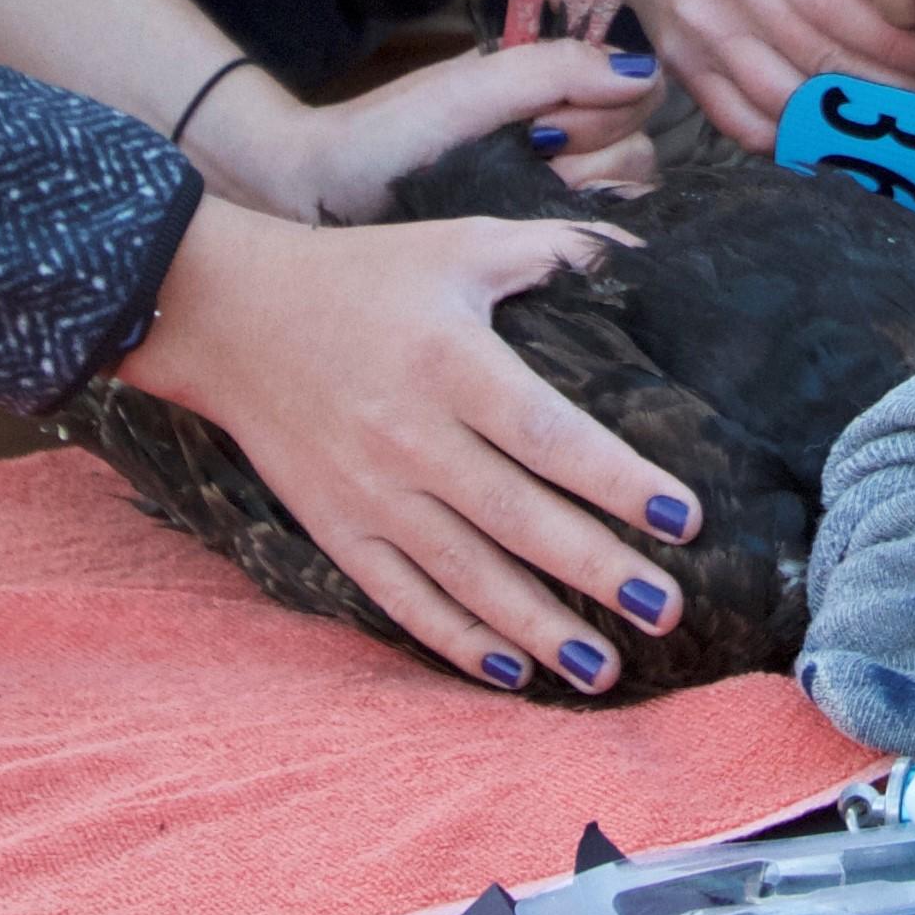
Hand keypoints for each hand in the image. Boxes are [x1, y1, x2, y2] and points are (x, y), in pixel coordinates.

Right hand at [116, 201, 698, 691]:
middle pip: (518, 517)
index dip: (617, 480)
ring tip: (605, 667)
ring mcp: (369, 491)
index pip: (548, 434)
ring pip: (465, 573)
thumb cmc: (364, 275)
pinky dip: (454, 639)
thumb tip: (642, 254)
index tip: (682, 517)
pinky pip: (401, 597)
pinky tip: (511, 671)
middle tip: (667, 609)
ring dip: (537, 625)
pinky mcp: (336, 527)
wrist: (233, 315)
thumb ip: (554, 250)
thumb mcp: (461, 243)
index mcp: (451, 362)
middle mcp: (412, 435)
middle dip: (597, 570)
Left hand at [188, 40, 665, 223]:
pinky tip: (527, 242)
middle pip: (639, 156)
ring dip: (582, 201)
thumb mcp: (467, 90)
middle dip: (593, 157)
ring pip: (622, 207)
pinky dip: (573, 244)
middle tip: (532, 161)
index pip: (638, 98)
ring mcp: (547, 204)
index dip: (608, 112)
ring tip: (519, 200)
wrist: (308, 197)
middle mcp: (560, 150)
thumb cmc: (382, 135)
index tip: (550, 124)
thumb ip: (553, 69)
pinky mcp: (528, 254)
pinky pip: (587, 252)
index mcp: (549, 98)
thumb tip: (645, 70)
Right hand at [610, 0, 914, 151]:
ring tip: (897, 127)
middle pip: (821, 57)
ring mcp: (698, 31)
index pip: (840, 5)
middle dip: (890, 89)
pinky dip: (792, 141)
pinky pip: (742, 124)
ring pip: (786, 100)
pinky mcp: (680, 67)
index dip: (897, 43)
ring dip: (848, 124)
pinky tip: (832, 138)